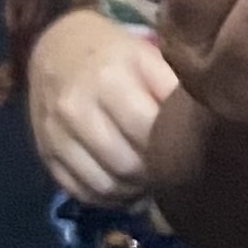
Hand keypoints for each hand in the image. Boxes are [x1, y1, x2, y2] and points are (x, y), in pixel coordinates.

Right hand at [27, 8, 177, 200]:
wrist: (57, 49)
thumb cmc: (115, 56)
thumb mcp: (147, 57)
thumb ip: (172, 89)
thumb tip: (203, 127)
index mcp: (109, 79)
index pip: (149, 132)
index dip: (172, 148)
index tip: (186, 150)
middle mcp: (77, 107)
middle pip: (126, 164)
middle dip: (154, 174)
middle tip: (169, 171)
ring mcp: (56, 133)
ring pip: (104, 184)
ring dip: (133, 191)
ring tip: (149, 181)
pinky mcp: (44, 152)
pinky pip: (80, 191)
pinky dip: (107, 198)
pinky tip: (124, 188)